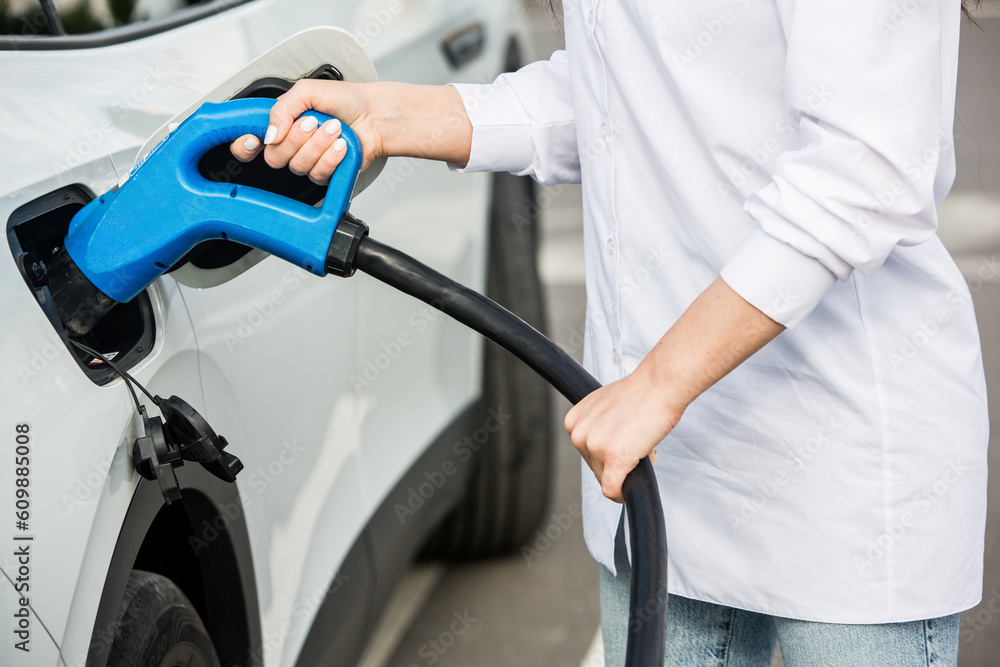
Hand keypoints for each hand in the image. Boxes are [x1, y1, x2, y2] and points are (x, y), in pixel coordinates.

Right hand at [230, 79, 383, 183]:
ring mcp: (307, 161)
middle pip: (274, 157)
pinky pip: (318, 173)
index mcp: (280, 125)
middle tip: (314, 121)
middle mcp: (291, 145)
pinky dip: (332, 156)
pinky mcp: (326, 174)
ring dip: (319, 143)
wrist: (374, 115)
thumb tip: (269, 133)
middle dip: (297, 137)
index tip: (254, 140)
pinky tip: (341, 144)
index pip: (247, 144)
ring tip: (334, 127)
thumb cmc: (344, 100)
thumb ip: (282, 108)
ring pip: (298, 165)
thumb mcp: (307, 91)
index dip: (245, 146)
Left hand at [564, 364, 683, 502]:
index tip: (622, 442)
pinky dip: (621, 494)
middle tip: (637, 445)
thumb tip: (601, 444)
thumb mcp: (603, 406)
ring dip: (625, 473)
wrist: (658, 386)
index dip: (606, 452)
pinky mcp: (614, 459)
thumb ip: (596, 426)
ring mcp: (595, 447)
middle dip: (617, 463)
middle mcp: (580, 435)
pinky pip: (612, 490)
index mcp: (574, 421)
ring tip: (641, 449)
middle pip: (595, 467)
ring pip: (605, 479)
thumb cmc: (639, 393)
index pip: (585, 453)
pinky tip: (629, 489)